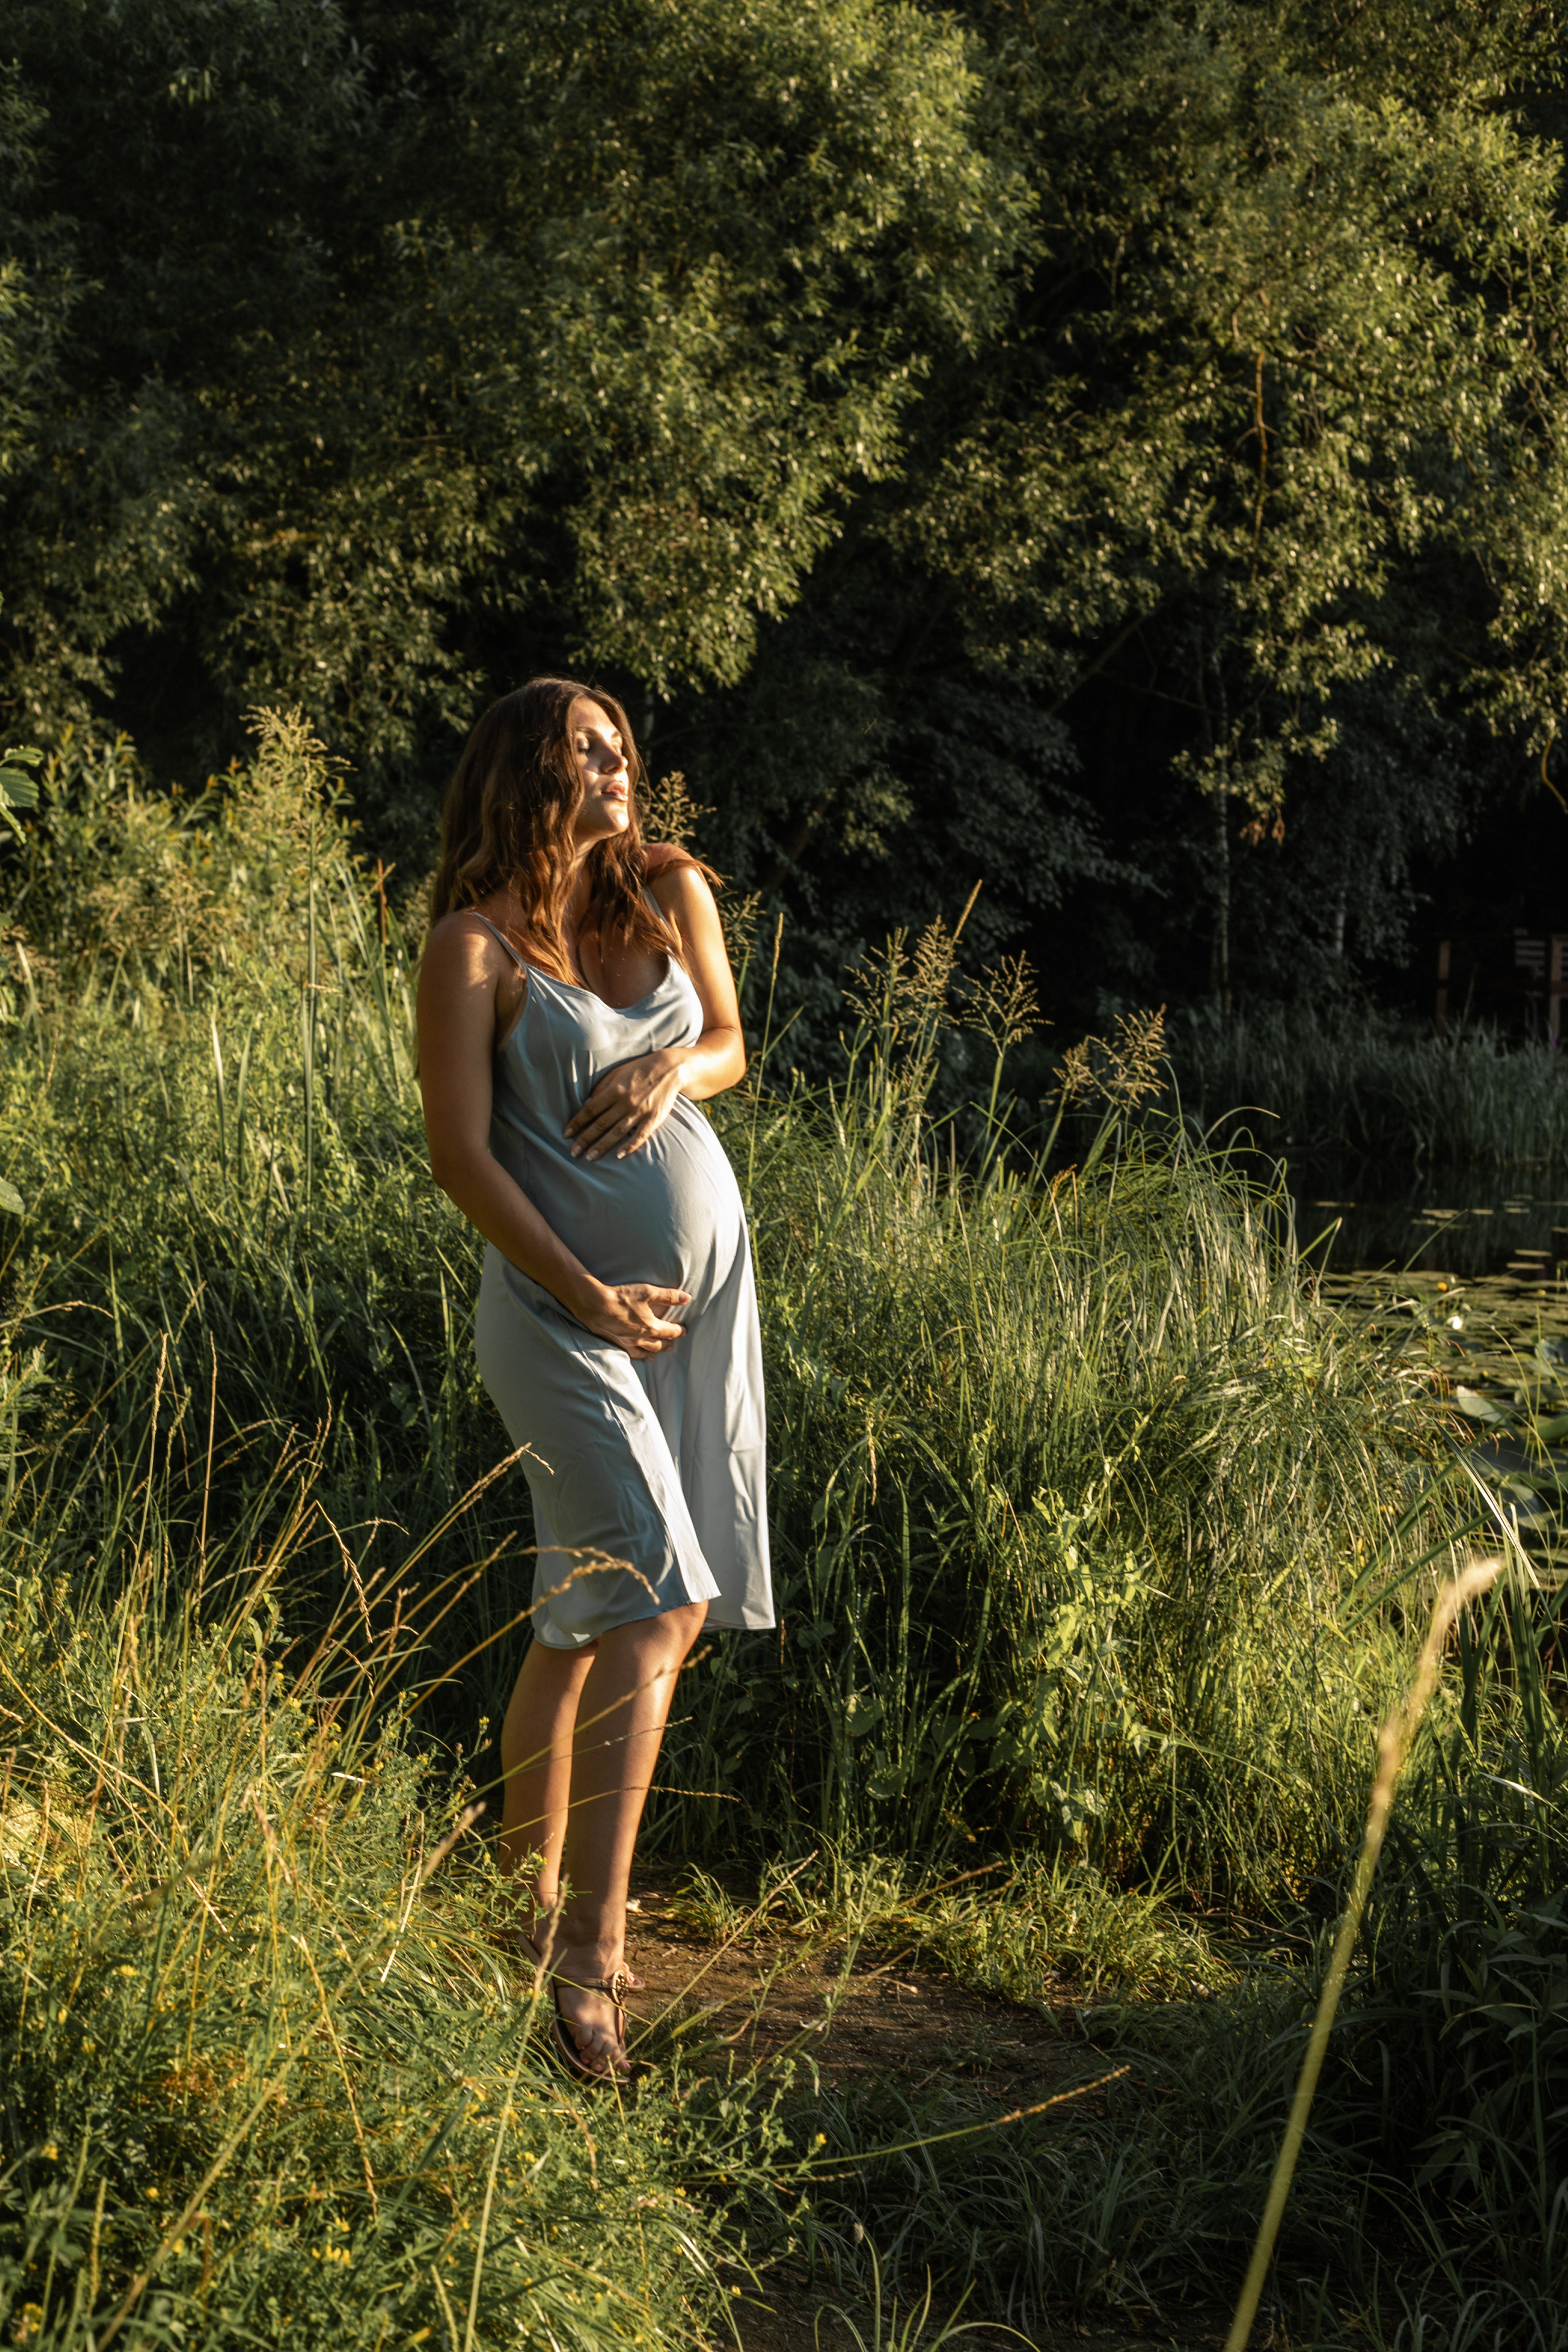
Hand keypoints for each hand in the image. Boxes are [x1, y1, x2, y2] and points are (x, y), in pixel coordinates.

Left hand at [566, 1051, 684, 1161]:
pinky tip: (619, 1155)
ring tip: (590, 1157)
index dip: (577, 1122)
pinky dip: (629, 1146)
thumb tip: (587, 1103)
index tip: (566, 1134)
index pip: (591, 1109)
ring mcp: (640, 1111)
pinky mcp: (653, 1118)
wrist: (669, 1069)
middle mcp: (625, 1102)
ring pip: (617, 1132)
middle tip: (573, 1152)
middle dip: (585, 1139)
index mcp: (614, 1090)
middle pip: (601, 1124)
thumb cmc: (639, 1070)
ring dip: (602, 1146)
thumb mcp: (617, 1073)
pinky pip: (640, 1136)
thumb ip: (601, 1088)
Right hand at [578, 1281, 689, 1358]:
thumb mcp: (648, 1292)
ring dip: (654, 1351)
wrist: (595, 1306)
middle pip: (659, 1343)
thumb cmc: (622, 1298)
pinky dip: (639, 1356)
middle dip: (668, 1343)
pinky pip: (631, 1354)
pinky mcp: (617, 1343)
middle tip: (673, 1344)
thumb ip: (668, 1296)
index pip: (670, 1331)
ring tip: (658, 1353)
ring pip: (646, 1351)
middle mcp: (641, 1338)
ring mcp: (628, 1342)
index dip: (679, 1331)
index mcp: (651, 1326)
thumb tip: (687, 1298)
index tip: (684, 1331)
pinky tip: (638, 1355)